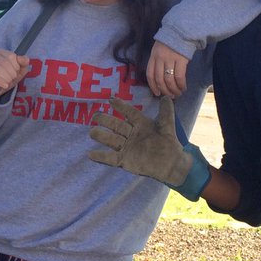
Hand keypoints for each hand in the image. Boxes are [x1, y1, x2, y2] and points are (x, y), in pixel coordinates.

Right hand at [0, 50, 29, 92]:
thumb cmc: (8, 77)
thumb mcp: (19, 71)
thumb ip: (24, 63)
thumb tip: (25, 59)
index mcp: (1, 52)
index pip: (11, 56)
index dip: (16, 66)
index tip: (16, 71)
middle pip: (5, 62)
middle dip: (12, 73)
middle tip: (12, 78)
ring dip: (6, 78)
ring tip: (8, 82)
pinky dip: (0, 81)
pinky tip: (4, 85)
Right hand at [88, 97, 210, 199]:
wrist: (171, 164)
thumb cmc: (169, 143)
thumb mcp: (167, 126)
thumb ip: (166, 112)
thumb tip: (167, 97)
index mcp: (141, 125)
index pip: (129, 113)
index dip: (121, 107)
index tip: (110, 100)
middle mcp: (132, 135)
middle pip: (116, 125)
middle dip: (105, 120)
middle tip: (95, 116)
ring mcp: (127, 147)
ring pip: (111, 140)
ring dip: (101, 136)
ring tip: (92, 132)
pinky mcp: (125, 160)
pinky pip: (111, 158)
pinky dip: (101, 156)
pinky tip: (90, 154)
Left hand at [147, 41, 189, 96]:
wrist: (182, 32)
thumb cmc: (170, 43)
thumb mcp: (159, 50)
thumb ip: (158, 62)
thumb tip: (161, 80)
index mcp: (153, 56)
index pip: (150, 74)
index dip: (153, 86)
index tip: (157, 93)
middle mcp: (160, 58)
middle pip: (159, 79)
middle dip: (165, 90)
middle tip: (170, 96)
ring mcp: (170, 59)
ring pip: (169, 80)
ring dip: (173, 89)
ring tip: (178, 93)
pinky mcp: (181, 60)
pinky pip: (179, 76)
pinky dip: (181, 84)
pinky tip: (183, 87)